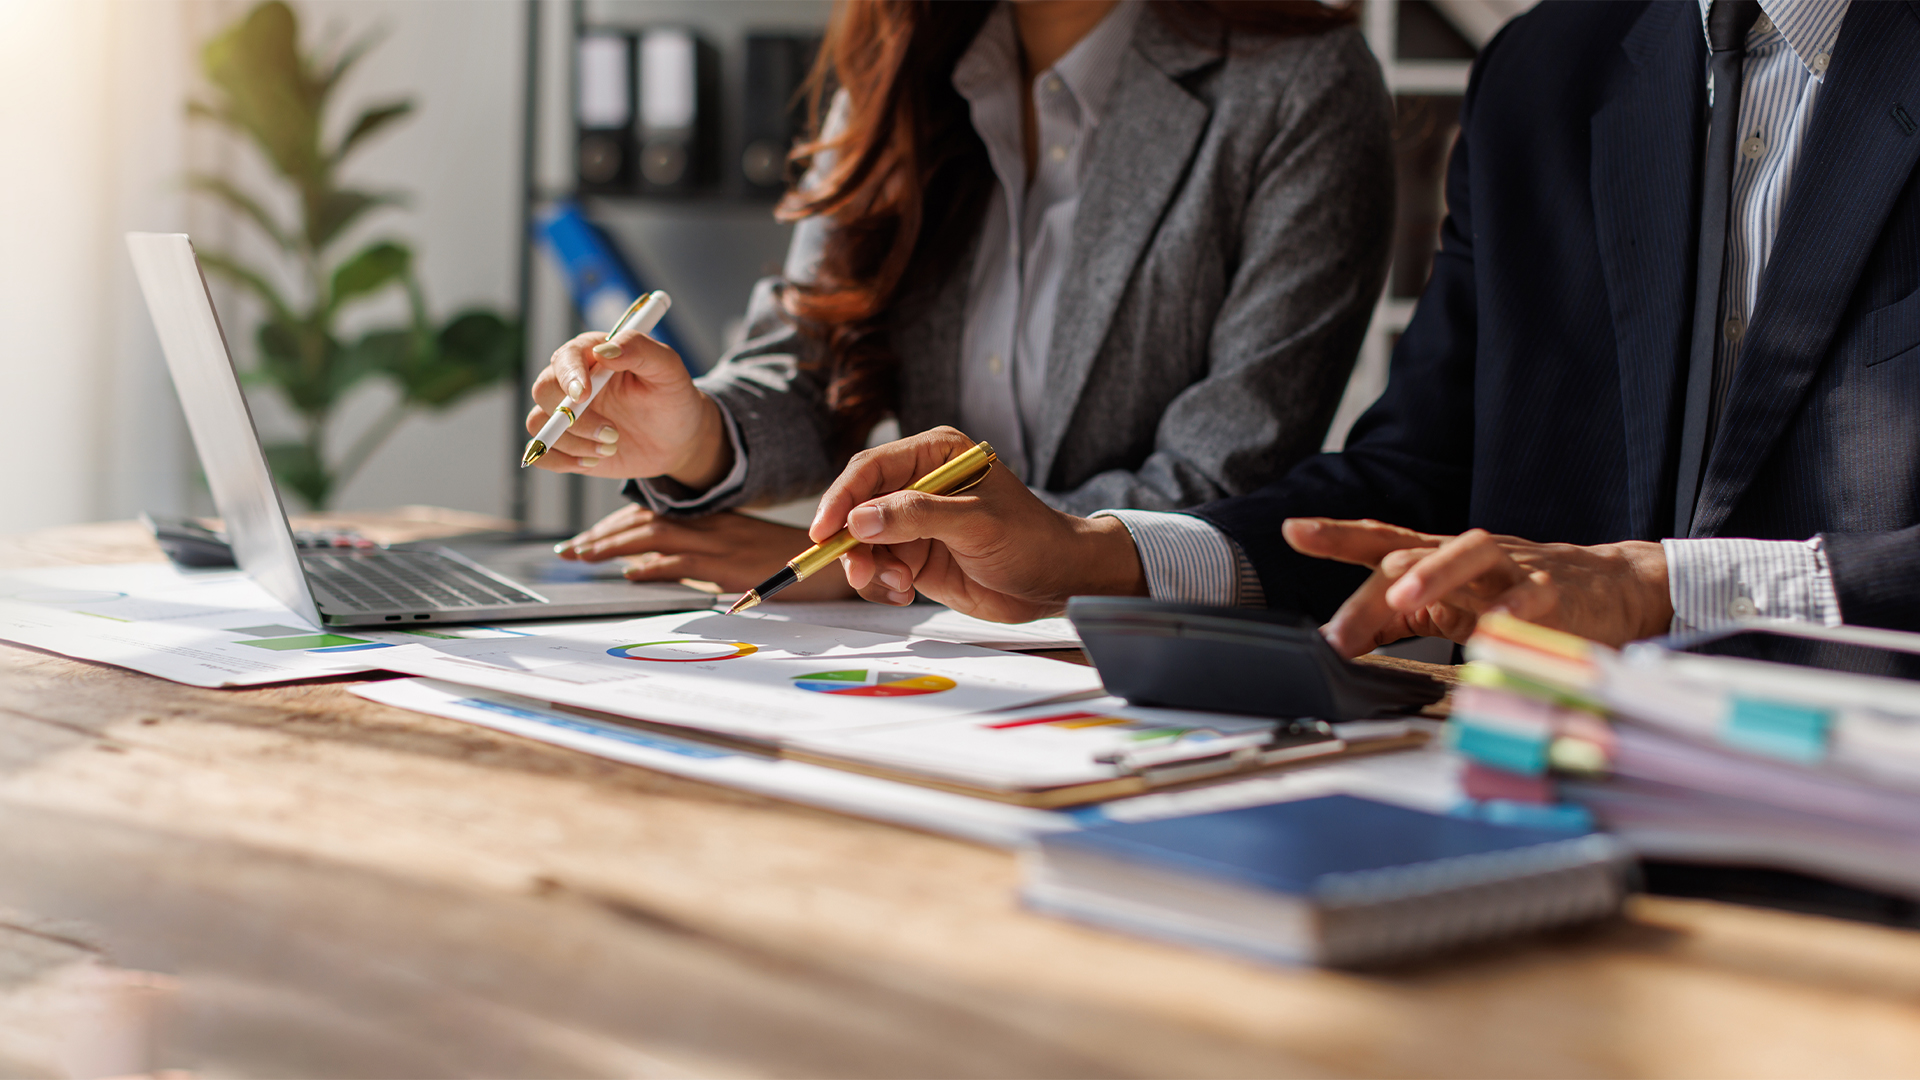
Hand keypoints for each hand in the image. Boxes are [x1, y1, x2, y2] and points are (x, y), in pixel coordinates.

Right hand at [524, 325, 730, 488]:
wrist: (677, 439)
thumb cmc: (672, 398)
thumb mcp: (668, 369)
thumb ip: (641, 350)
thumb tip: (605, 350)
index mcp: (593, 355)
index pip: (565, 357)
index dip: (569, 376)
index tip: (585, 395)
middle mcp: (572, 382)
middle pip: (543, 390)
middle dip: (572, 417)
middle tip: (612, 433)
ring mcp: (565, 413)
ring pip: (539, 423)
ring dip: (572, 442)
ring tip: (611, 447)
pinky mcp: (565, 442)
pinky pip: (541, 452)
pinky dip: (560, 461)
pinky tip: (593, 460)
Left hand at [554, 506, 855, 598]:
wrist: (830, 567)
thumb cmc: (783, 566)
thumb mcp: (732, 556)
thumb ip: (690, 560)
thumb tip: (642, 569)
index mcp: (711, 520)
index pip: (653, 514)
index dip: (614, 524)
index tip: (587, 537)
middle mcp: (711, 526)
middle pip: (645, 521)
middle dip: (603, 534)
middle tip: (570, 548)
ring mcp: (719, 544)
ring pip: (654, 536)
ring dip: (614, 546)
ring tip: (584, 556)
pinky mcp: (728, 567)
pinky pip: (682, 562)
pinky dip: (652, 568)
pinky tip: (630, 576)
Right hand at [810, 426, 1146, 621]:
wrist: (1057, 581)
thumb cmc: (1031, 539)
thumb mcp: (976, 523)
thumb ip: (917, 517)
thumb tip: (860, 520)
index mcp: (935, 455)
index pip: (871, 470)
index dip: (842, 499)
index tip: (825, 531)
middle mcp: (919, 484)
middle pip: (858, 508)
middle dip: (853, 543)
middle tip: (862, 573)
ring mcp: (915, 523)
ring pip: (863, 544)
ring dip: (871, 570)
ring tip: (899, 586)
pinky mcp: (916, 556)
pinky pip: (879, 569)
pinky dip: (882, 585)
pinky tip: (906, 592)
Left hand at [1282, 517, 1671, 656]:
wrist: (1607, 587)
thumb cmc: (1514, 595)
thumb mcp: (1447, 606)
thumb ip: (1394, 618)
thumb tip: (1338, 638)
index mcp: (1437, 558)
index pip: (1379, 539)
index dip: (1336, 534)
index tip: (1294, 531)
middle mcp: (1466, 555)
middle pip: (1410, 556)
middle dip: (1370, 594)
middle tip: (1339, 635)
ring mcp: (1511, 568)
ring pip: (1468, 554)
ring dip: (1432, 576)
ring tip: (1403, 601)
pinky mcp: (1553, 593)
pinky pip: (1530, 597)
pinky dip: (1510, 612)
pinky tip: (1491, 629)